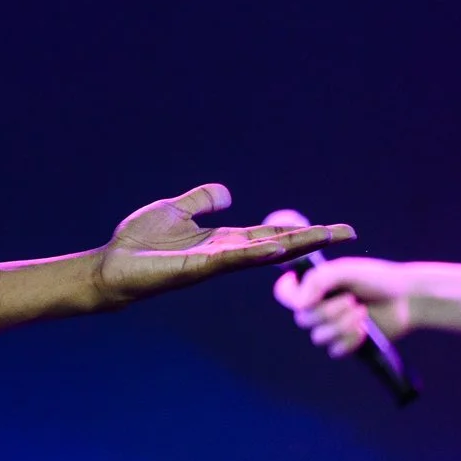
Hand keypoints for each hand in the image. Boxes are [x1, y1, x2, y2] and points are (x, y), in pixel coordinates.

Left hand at [92, 184, 352, 306]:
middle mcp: (226, 253)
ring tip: (326, 237)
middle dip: (312, 239)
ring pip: (264, 252)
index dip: (302, 231)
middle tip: (348, 232)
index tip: (335, 229)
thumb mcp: (175, 210)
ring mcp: (215, 262)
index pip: (271, 234)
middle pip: (278, 244)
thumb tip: (228, 192)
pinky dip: (256, 253)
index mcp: (223, 240)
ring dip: (294, 245)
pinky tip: (278, 248)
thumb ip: (202, 201)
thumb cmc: (139, 243)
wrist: (112, 266)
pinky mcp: (198, 267)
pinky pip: (233, 259)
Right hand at [274, 258, 410, 357]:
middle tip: (352, 301)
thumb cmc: (377, 279)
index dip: (288, 294)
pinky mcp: (346, 343)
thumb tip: (300, 303)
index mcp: (313, 287)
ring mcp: (332, 326)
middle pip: (303, 319)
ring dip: (342, 325)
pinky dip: (350, 340)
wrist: (407, 298)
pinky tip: (364, 331)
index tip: (302, 293)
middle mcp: (318, 307)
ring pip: (319, 337)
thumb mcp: (346, 271)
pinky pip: (335, 350)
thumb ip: (319, 280)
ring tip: (362, 313)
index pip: (284, 294)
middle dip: (328, 312)